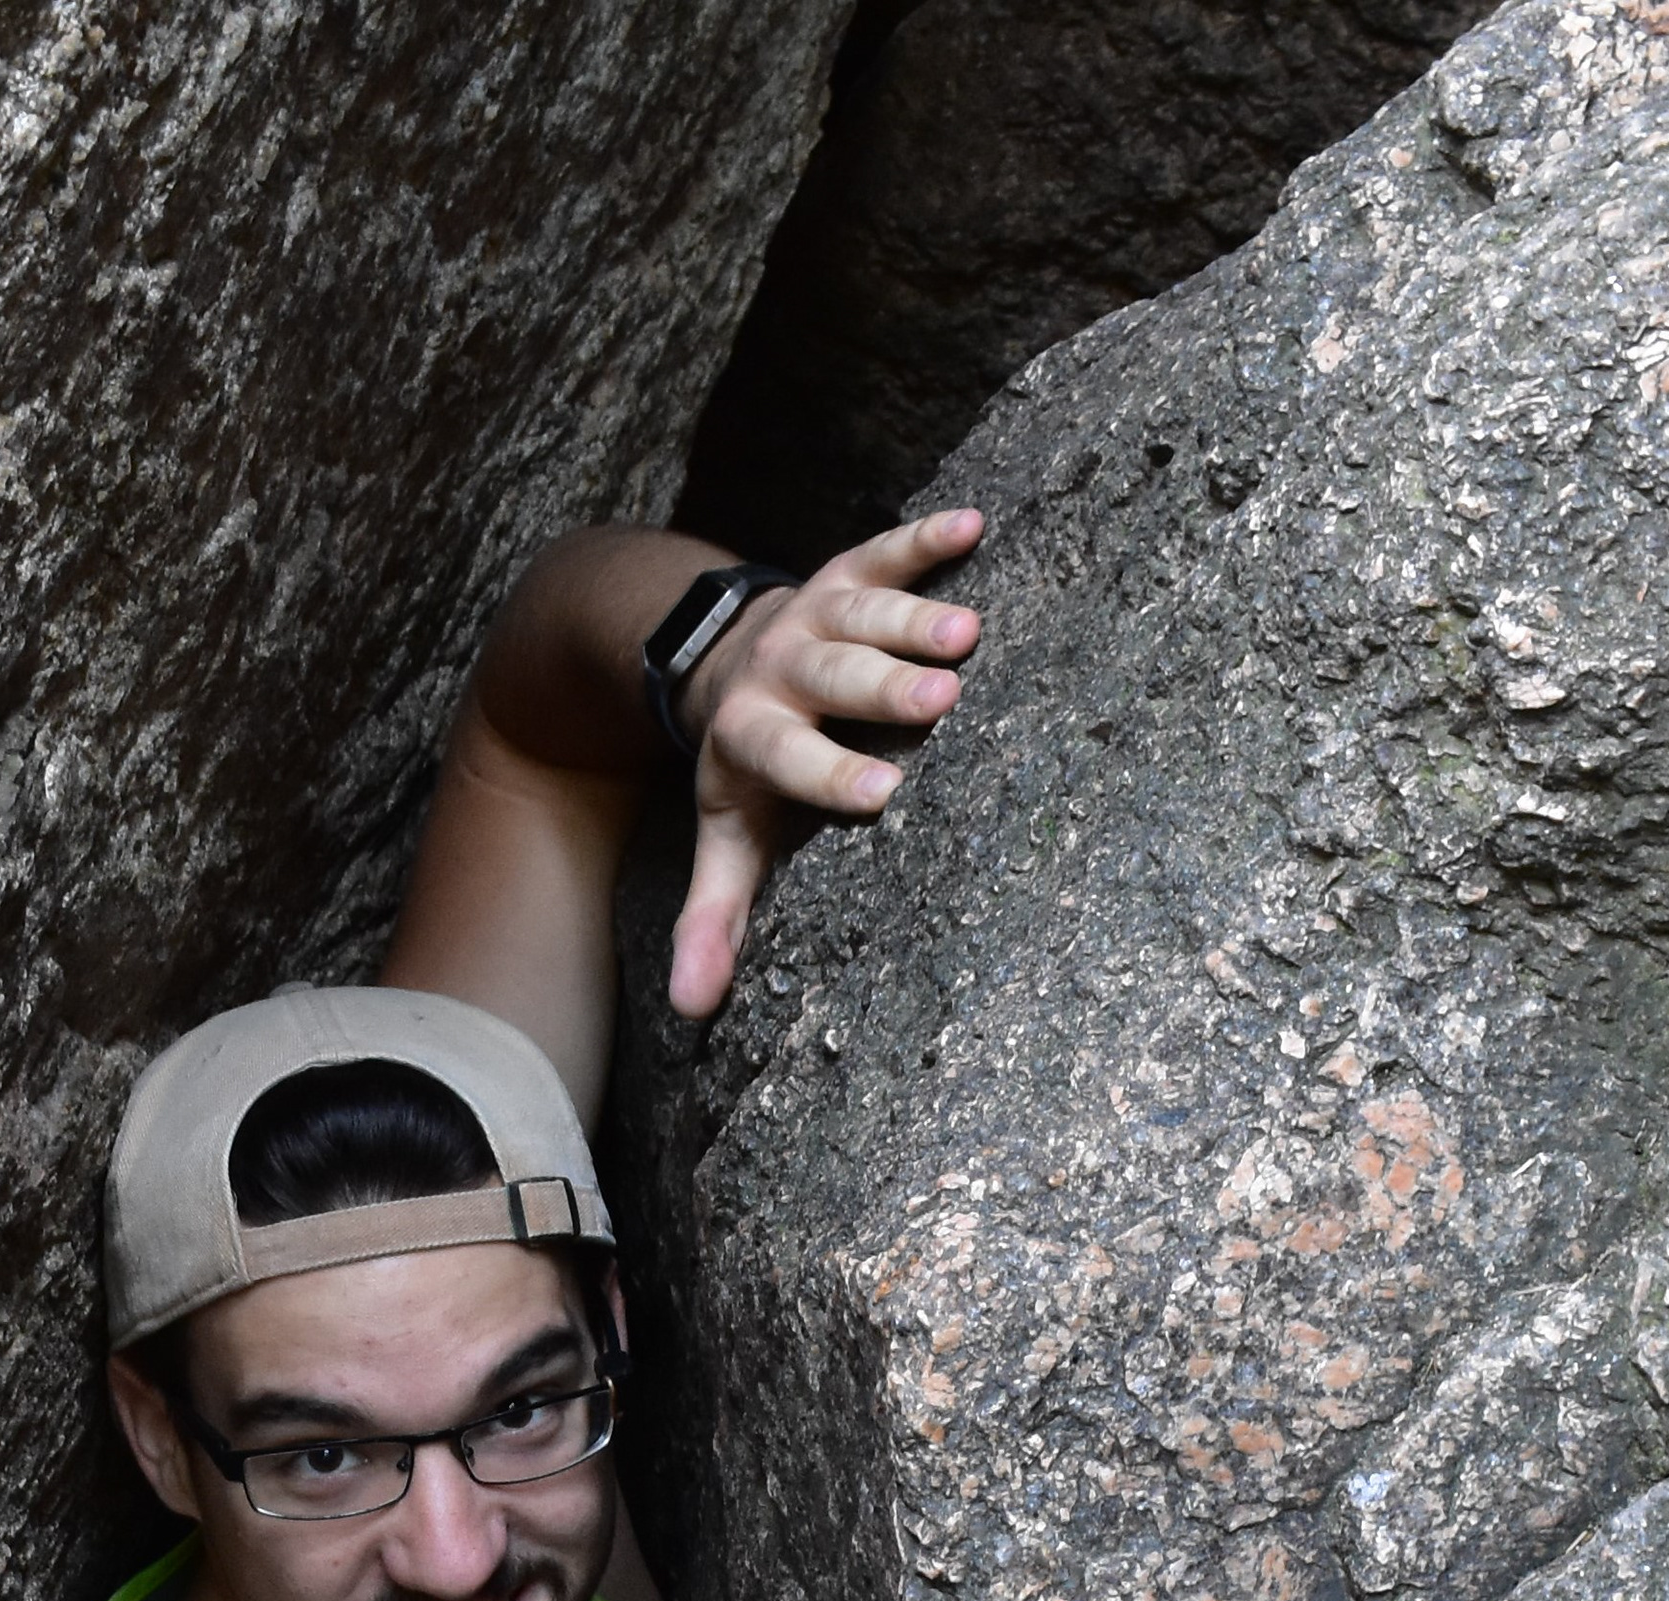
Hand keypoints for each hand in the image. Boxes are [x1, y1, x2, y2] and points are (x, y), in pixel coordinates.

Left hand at [671, 508, 985, 1020]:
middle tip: (941, 699)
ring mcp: (812, 615)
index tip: (882, 794)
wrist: (718, 663)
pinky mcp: (843, 572)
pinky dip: (926, 536)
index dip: (829, 773)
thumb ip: (713, 918)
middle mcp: (779, 669)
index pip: (789, 757)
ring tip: (968, 632)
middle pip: (832, 676)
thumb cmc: (750, 772)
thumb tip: (692, 1008)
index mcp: (749, 738)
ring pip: (860, 611)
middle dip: (881, 687)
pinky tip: (976, 524)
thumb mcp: (726, 842)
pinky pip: (882, 549)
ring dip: (912, 616)